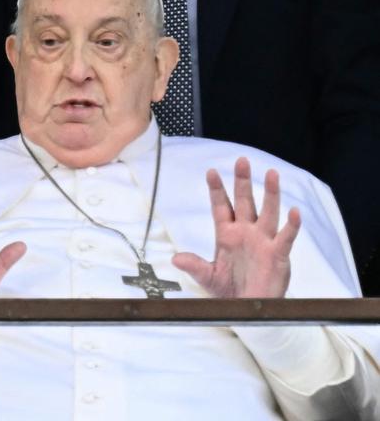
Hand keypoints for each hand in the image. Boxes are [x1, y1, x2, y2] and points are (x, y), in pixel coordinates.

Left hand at [172, 157, 300, 297]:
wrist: (248, 309)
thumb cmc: (228, 290)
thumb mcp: (208, 277)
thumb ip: (194, 265)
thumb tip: (175, 258)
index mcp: (226, 234)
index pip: (221, 206)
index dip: (217, 190)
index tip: (211, 172)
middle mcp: (245, 232)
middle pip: (244, 201)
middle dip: (242, 182)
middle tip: (241, 161)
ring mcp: (263, 241)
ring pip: (267, 212)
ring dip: (270, 194)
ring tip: (272, 174)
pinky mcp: (278, 254)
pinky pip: (285, 237)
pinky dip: (291, 225)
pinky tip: (294, 211)